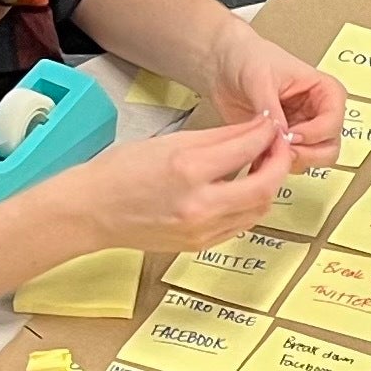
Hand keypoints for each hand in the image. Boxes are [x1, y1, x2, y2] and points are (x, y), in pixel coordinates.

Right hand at [76, 112, 297, 254]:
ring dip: (267, 186)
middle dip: (279, 163)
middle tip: (276, 147)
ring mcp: (201, 230)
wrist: (91, 212)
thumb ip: (217, 137)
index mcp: (188, 169)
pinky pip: (240, 225)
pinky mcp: (200, 245)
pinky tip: (241, 189)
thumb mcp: (168, 142)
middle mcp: (199, 204)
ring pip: (258, 209)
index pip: (247, 149)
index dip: (267, 134)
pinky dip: (249, 205)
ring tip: (260, 166)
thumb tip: (254, 129)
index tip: (271, 126)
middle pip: (265, 186)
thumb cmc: (120, 172)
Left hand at [202, 24, 349, 167]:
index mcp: (325, 92)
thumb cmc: (249, 57)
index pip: (334, 121)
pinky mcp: (284, 143)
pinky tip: (257, 156)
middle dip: (306, 153)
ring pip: (312, 161)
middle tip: (280, 149)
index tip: (290, 134)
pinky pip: (288, 164)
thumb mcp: (260, 79)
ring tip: (265, 150)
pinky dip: (274, 165)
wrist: (223, 65)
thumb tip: (281, 135)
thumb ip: (272, 109)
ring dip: (290, 162)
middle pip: (329, 148)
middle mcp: (319, 114)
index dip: (315, 133)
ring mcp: (303, 131)